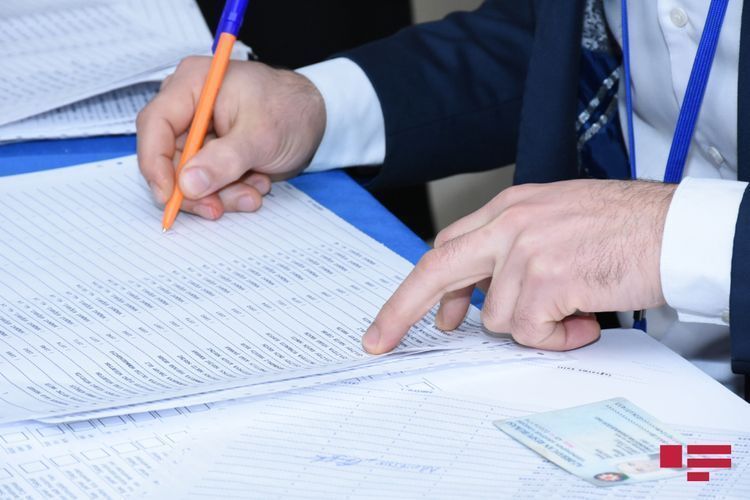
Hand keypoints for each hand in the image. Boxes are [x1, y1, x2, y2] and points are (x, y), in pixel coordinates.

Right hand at [136, 57, 325, 218]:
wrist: (318, 119)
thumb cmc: (291, 111)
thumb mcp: (261, 136)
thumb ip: (224, 160)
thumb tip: (187, 184)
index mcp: (193, 84)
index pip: (155, 124)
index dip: (155, 163)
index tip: (168, 195)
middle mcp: (189, 107)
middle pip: (168, 157)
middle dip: (195, 188)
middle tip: (218, 209)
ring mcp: (200, 132)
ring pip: (189, 177)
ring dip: (220, 194)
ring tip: (255, 191)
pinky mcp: (213, 154)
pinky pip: (208, 183)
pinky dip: (230, 192)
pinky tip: (256, 184)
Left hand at [363, 180, 676, 352]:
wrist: (678, 228)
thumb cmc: (627, 227)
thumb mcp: (558, 221)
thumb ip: (514, 251)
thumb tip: (484, 299)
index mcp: (510, 208)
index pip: (448, 245)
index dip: (427, 285)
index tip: (413, 313)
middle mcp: (510, 223)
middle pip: (436, 269)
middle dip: (400, 309)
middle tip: (378, 340)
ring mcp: (526, 250)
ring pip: (496, 317)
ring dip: (534, 327)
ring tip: (575, 311)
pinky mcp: (547, 278)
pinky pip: (530, 330)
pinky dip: (558, 337)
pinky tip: (587, 319)